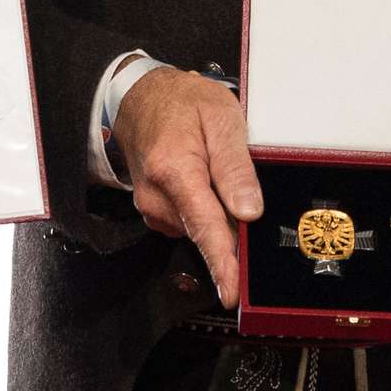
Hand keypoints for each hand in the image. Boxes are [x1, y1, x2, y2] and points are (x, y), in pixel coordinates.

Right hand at [113, 65, 260, 306]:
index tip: (232, 293)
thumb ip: (235, 166)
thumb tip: (249, 211)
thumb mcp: (221, 117)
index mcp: (173, 170)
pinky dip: (208, 210)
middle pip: (207, 231)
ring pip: (201, 228)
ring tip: (221, 173)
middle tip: (247, 193)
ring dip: (221, 214)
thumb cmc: (182, 103)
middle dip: (234, 227)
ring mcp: (153, 209)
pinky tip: (210, 185)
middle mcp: (157, 198)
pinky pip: (192, 222)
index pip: (205, 227)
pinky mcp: (157, 214)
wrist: (142, 98)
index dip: (222, 263)